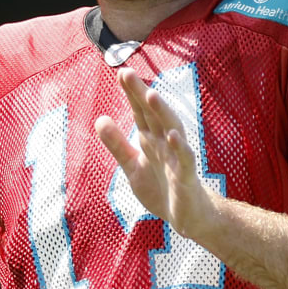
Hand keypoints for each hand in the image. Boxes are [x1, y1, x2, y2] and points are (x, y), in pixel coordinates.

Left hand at [95, 69, 219, 239]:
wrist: (187, 217)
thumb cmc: (162, 189)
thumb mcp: (132, 166)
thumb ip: (117, 144)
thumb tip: (100, 118)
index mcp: (151, 140)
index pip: (139, 112)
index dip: (130, 93)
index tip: (120, 71)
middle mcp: (165, 143)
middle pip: (152, 115)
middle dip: (141, 94)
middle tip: (127, 72)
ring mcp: (177, 158)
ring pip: (171, 129)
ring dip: (162, 113)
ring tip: (151, 95)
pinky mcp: (187, 176)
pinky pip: (185, 159)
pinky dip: (181, 147)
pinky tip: (173, 135)